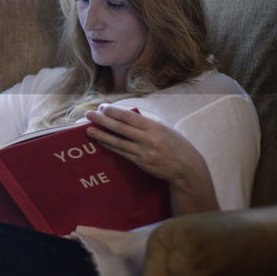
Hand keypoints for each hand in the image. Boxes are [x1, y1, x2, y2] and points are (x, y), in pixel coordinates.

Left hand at [84, 103, 211, 202]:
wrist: (187, 168)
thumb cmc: (176, 145)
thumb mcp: (165, 130)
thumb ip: (147, 124)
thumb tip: (126, 117)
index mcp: (155, 127)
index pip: (130, 117)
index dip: (114, 111)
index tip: (102, 107)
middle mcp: (148, 139)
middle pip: (120, 128)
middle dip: (103, 120)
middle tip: (89, 115)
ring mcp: (144, 152)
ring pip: (118, 142)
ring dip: (102, 135)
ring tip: (89, 130)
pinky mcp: (141, 163)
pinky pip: (123, 153)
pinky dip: (111, 147)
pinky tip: (102, 142)